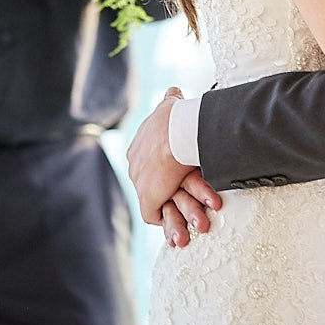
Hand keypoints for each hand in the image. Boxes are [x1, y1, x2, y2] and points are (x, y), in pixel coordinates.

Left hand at [126, 88, 221, 245]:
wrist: (177, 132)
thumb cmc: (179, 118)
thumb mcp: (171, 105)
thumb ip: (171, 100)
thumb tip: (174, 90)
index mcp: (140, 147)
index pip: (153, 166)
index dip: (169, 176)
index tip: (183, 180)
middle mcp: (136, 166)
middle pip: (155, 188)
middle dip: (174, 203)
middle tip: (188, 214)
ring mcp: (141, 184)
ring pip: (159, 205)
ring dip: (175, 219)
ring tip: (186, 233)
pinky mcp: (147, 199)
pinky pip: (156, 217)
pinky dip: (169, 225)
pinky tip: (180, 234)